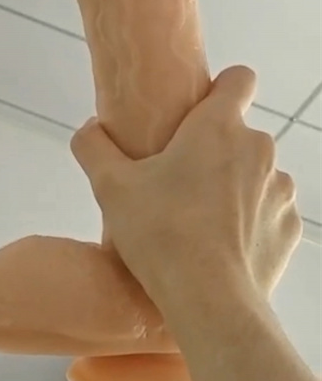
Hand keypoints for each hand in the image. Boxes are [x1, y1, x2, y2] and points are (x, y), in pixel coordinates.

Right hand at [71, 66, 301, 319]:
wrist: (210, 302)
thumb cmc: (161, 234)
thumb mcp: (111, 187)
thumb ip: (94, 147)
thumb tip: (89, 128)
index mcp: (219, 127)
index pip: (239, 78)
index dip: (220, 89)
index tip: (197, 114)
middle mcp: (259, 149)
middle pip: (240, 134)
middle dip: (215, 151)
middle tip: (180, 182)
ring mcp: (280, 190)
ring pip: (256, 174)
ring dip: (235, 186)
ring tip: (202, 219)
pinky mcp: (290, 228)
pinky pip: (269, 212)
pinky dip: (252, 222)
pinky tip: (225, 245)